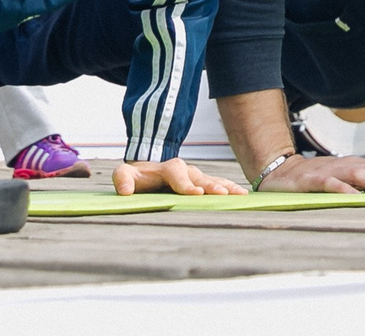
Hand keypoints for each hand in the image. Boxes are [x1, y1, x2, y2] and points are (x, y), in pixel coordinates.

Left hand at [111, 158, 244, 195]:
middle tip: (223, 193)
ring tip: (239, 194)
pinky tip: (242, 194)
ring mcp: (195, 175)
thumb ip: (122, 179)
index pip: (177, 174)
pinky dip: (230, 187)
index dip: (186, 184)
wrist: (147, 170)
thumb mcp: (124, 175)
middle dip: (211, 185)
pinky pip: (217, 182)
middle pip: (200, 176)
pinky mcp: (201, 181)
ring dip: (225, 186)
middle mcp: (185, 170)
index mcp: (167, 168)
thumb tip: (124, 191)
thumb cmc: (136, 177)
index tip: (195, 193)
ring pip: (212, 179)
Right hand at [256, 153, 364, 194]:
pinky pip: (332, 183)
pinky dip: (345, 190)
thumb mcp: (344, 179)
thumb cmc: (318, 178)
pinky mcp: (314, 180)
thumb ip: (363, 185)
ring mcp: (331, 170)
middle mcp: (348, 164)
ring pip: (359, 174)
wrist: (283, 172)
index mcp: (357, 164)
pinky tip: (355, 198)